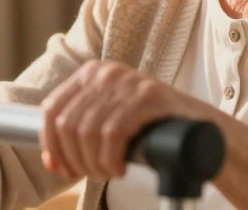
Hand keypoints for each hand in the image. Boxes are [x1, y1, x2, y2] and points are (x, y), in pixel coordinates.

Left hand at [39, 60, 217, 180]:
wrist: (198, 129)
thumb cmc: (148, 130)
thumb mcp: (109, 121)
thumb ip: (80, 131)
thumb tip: (50, 161)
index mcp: (90, 73)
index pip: (51, 109)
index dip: (50, 144)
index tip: (61, 168)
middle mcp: (106, 71)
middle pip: (67, 125)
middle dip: (75, 159)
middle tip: (93, 175)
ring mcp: (128, 81)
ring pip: (87, 132)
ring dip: (95, 164)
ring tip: (109, 172)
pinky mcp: (148, 96)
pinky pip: (113, 134)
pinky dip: (111, 159)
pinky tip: (120, 168)